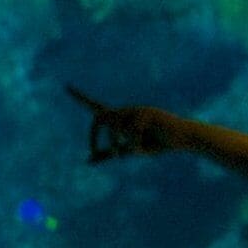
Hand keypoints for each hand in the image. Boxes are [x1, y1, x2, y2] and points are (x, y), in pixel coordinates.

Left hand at [68, 85, 182, 162]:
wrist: (181, 139)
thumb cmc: (156, 143)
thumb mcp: (129, 150)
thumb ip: (108, 154)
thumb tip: (86, 161)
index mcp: (119, 118)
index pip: (94, 106)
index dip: (79, 97)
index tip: (65, 86)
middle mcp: (125, 111)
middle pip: (99, 118)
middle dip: (93, 136)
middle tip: (93, 153)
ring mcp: (136, 110)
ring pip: (116, 128)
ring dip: (118, 146)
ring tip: (125, 155)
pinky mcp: (148, 112)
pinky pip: (132, 132)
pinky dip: (134, 145)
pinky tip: (142, 149)